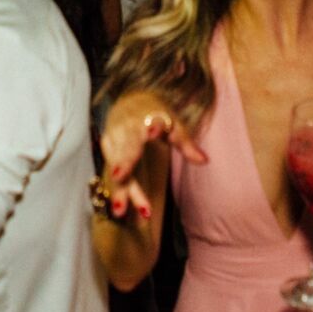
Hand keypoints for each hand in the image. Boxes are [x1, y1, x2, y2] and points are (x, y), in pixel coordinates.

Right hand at [99, 91, 207, 219]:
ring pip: (118, 167)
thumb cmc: (154, 115)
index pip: (151, 123)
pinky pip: (113, 172)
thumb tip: (204, 161)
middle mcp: (128, 128)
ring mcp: (115, 138)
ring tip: (119, 210)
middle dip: (124, 165)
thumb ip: (185, 144)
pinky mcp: (107, 148)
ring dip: (120, 189)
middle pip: (128, 149)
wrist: (129, 101)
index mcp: (147, 118)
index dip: (153, 128)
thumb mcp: (174, 124)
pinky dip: (118, 190)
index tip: (153, 133)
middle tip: (120, 179)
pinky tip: (119, 208)